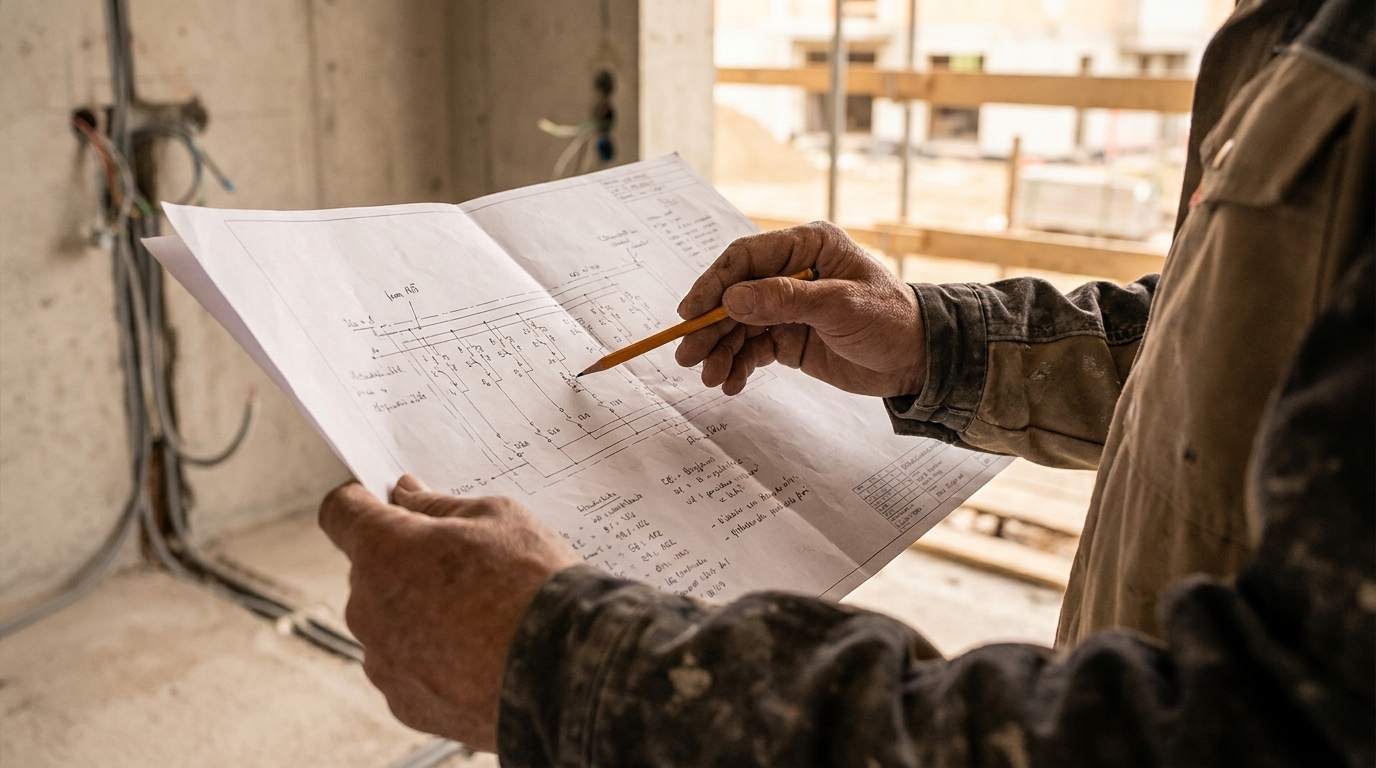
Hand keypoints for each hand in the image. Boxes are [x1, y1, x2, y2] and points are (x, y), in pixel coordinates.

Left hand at [318, 475, 579, 750]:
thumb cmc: (532, 582)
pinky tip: (477, 654)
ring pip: (388, 623)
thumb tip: (407, 495)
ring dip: (418, 614)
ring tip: (479, 618)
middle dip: (405, 563)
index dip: (361, 503)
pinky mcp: (404, 702)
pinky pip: (406, 668)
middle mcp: (367, 606)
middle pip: (370, 572)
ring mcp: (383, 660)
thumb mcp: (496, 516)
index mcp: (383, 550)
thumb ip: (438, 505)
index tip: (384, 505)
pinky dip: (432, 659)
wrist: (566, 666)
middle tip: (463, 566)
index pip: (340, 512)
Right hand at [675, 221, 926, 396]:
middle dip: (710, 326)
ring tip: (711, 377)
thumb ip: (785, 300)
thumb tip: (732, 300)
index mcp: (807, 246)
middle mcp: (791, 271)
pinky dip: (738, 366)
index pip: (746, 259)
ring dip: (721, 351)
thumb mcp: (840, 306)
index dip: (714, 284)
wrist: (917, 360)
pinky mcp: (787, 336)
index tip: (691, 313)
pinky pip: (752, 348)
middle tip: (688, 356)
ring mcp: (786, 306)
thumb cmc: (889, 320)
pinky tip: (731, 383)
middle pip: (735, 295)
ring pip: (738, 325)